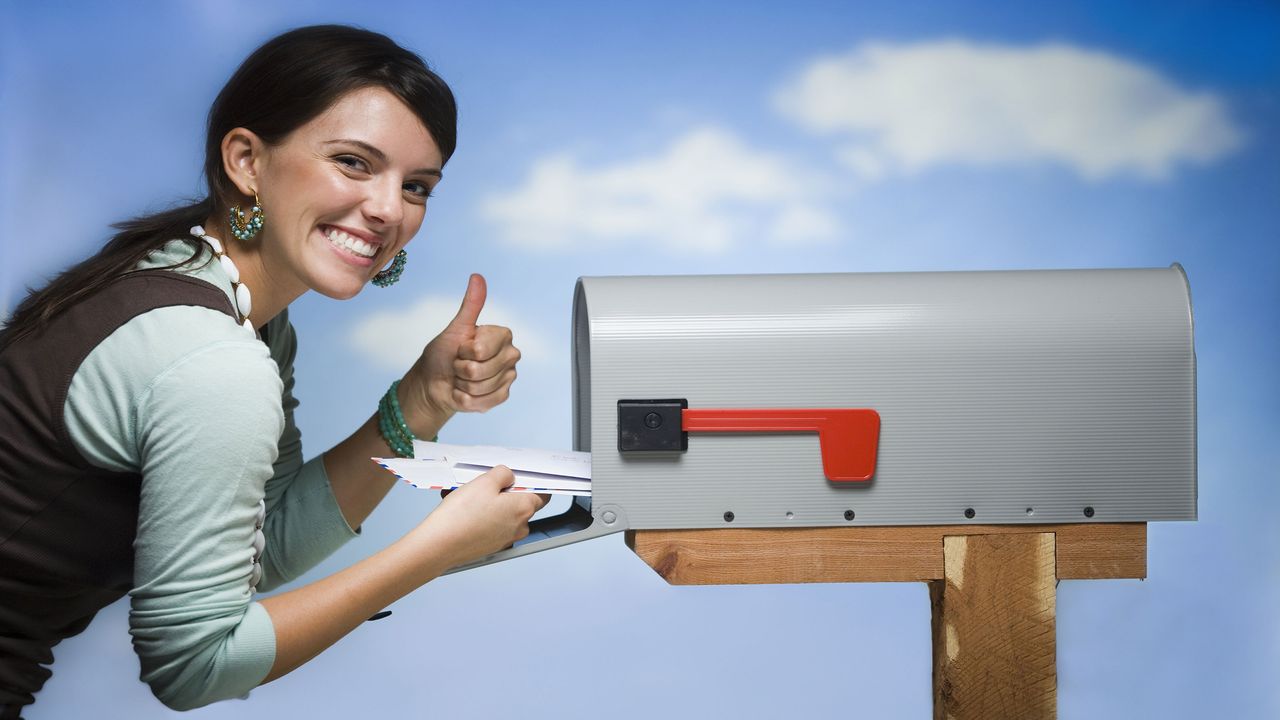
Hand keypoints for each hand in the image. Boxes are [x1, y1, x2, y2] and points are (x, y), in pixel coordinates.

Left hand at [401, 274, 520, 430]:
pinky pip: (481, 402)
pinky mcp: (502, 396)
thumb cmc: (444, 354)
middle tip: (459, 365)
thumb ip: (470, 305)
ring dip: (461, 385)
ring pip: (477, 387)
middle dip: (460, 369)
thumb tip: (477, 277)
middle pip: (477, 370)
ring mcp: (508, 377)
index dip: (463, 351)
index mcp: (503, 335)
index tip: (461, 348)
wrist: (435, 382)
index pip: (479, 349)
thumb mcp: (455, 329)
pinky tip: (464, 392)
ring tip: (461, 378)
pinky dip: (465, 400)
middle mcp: (511, 355)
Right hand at [416, 466, 548, 567]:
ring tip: (466, 494)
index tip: (522, 475)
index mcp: (523, 509)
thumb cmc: (462, 516)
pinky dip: (479, 515)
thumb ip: (503, 474)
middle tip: (484, 482)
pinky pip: (490, 525)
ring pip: (502, 513)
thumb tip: (508, 476)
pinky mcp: (490, 545)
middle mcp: (519, 527)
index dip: (533, 482)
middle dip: (504, 491)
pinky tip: (461, 508)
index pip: (543, 494)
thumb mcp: (484, 482)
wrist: (439, 545)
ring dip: (488, 502)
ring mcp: (505, 539)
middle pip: (520, 503)